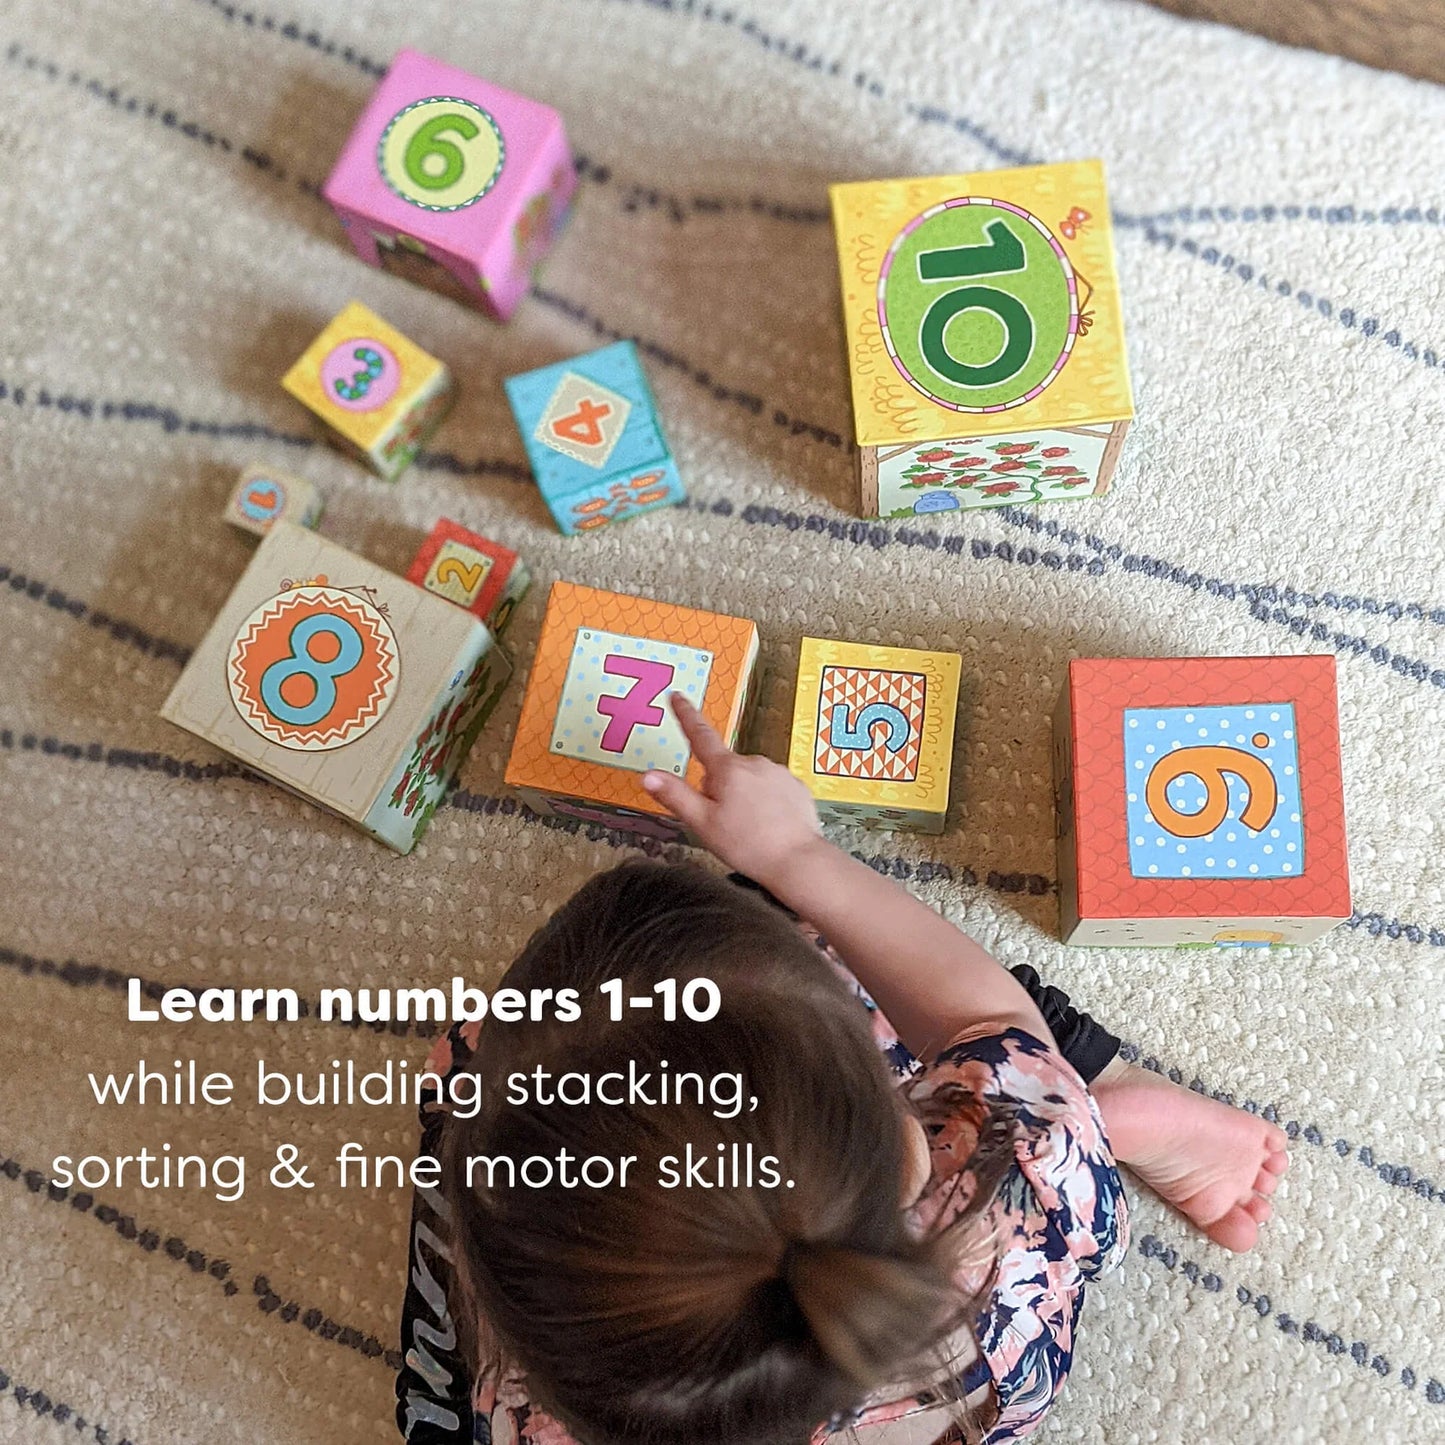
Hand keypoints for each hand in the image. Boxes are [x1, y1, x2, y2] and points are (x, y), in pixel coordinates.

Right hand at [642, 694, 823, 885]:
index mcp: (727, 769)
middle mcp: (754, 762)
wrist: (797, 860)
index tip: (678, 697)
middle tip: (723, 821)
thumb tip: (648, 775)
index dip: (686, 715)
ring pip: (748, 780)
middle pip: (724, 769)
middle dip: (718, 789)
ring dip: (743, 797)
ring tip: (749, 828)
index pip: (700, 735)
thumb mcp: (702, 823)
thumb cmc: (747, 844)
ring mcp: (778, 772)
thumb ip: (675, 796)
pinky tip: (768, 826)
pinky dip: (766, 804)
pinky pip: (772, 789)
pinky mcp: (796, 786)